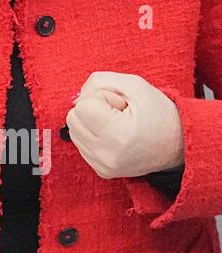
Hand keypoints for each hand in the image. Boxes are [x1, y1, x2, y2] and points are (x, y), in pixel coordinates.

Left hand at [66, 72, 183, 178]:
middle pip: (72, 119)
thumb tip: (75, 97)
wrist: (179, 146)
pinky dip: (92, 136)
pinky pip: (81, 146)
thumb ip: (100, 81)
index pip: (82, 106)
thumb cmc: (160, 113)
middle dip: (92, 109)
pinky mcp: (101, 171)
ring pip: (74, 132)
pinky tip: (113, 136)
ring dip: (90, 123)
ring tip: (116, 125)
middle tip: (117, 113)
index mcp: (118, 134)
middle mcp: (107, 155)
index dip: (101, 98)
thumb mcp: (135, 84)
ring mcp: (103, 166)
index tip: (121, 104)